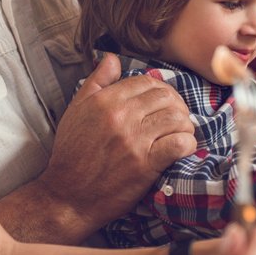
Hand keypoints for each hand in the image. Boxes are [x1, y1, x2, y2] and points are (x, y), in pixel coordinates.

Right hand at [37, 54, 196, 224]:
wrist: (68, 196)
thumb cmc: (71, 154)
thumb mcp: (76, 110)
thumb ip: (96, 81)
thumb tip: (111, 58)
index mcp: (104, 101)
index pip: (146, 82)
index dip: (159, 89)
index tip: (162, 103)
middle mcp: (120, 116)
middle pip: (165, 97)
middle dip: (177, 105)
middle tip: (176, 118)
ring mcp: (134, 140)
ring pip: (176, 118)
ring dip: (185, 125)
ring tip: (181, 133)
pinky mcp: (145, 164)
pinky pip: (179, 144)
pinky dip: (187, 144)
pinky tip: (182, 148)